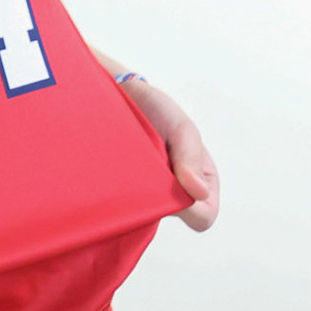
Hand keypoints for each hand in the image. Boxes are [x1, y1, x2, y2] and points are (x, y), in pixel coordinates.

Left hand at [122, 77, 218, 230]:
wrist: (123, 92)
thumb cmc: (159, 110)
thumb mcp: (182, 128)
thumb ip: (191, 157)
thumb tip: (198, 193)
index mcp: (200, 181)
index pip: (201, 217)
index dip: (189, 210)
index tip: (170, 183)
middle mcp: (174, 190)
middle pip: (167, 215)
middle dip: (155, 198)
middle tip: (142, 164)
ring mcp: (146, 189)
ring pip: (141, 210)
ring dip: (131, 190)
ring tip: (124, 160)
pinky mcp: (121, 184)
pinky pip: (119, 198)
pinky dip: (113, 185)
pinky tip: (109, 164)